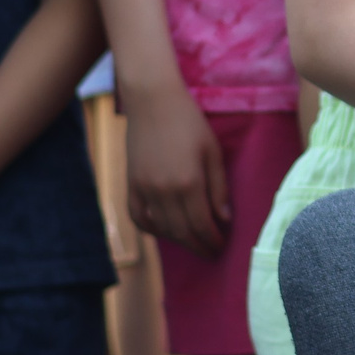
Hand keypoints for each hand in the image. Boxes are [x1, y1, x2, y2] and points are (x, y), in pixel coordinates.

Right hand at [123, 83, 228, 254]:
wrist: (152, 102)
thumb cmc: (189, 123)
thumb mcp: (212, 152)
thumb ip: (218, 188)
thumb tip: (224, 219)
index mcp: (188, 183)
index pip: (202, 225)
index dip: (212, 240)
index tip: (222, 248)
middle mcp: (163, 191)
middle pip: (182, 232)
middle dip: (199, 246)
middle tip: (211, 252)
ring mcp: (143, 190)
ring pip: (162, 229)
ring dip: (179, 241)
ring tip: (194, 242)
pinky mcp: (130, 185)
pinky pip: (139, 218)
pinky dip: (153, 230)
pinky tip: (165, 231)